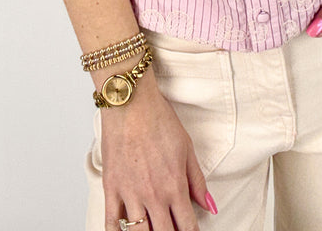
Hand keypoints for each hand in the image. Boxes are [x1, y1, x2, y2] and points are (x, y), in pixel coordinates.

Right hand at [100, 70, 216, 230]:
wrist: (131, 103)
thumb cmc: (159, 120)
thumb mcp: (186, 148)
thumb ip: (197, 181)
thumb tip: (210, 206)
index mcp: (174, 186)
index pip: (186, 226)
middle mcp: (153, 196)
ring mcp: (130, 194)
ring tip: (153, 229)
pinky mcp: (111, 188)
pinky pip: (111, 223)